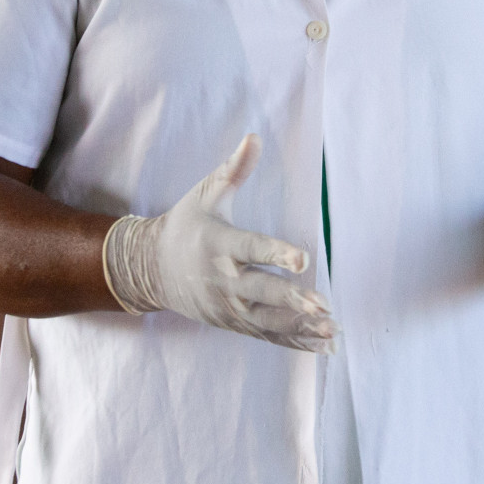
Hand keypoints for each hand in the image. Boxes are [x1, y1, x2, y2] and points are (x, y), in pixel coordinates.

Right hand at [102, 134, 338, 351]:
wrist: (151, 269)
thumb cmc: (185, 225)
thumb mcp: (205, 194)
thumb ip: (233, 170)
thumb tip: (254, 137)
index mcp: (219, 244)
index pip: (252, 249)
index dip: (277, 254)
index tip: (304, 259)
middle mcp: (224, 280)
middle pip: (262, 292)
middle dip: (292, 300)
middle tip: (323, 305)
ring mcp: (228, 307)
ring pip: (267, 321)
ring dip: (301, 327)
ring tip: (332, 329)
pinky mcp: (234, 324)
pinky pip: (267, 336)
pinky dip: (295, 342)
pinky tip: (324, 346)